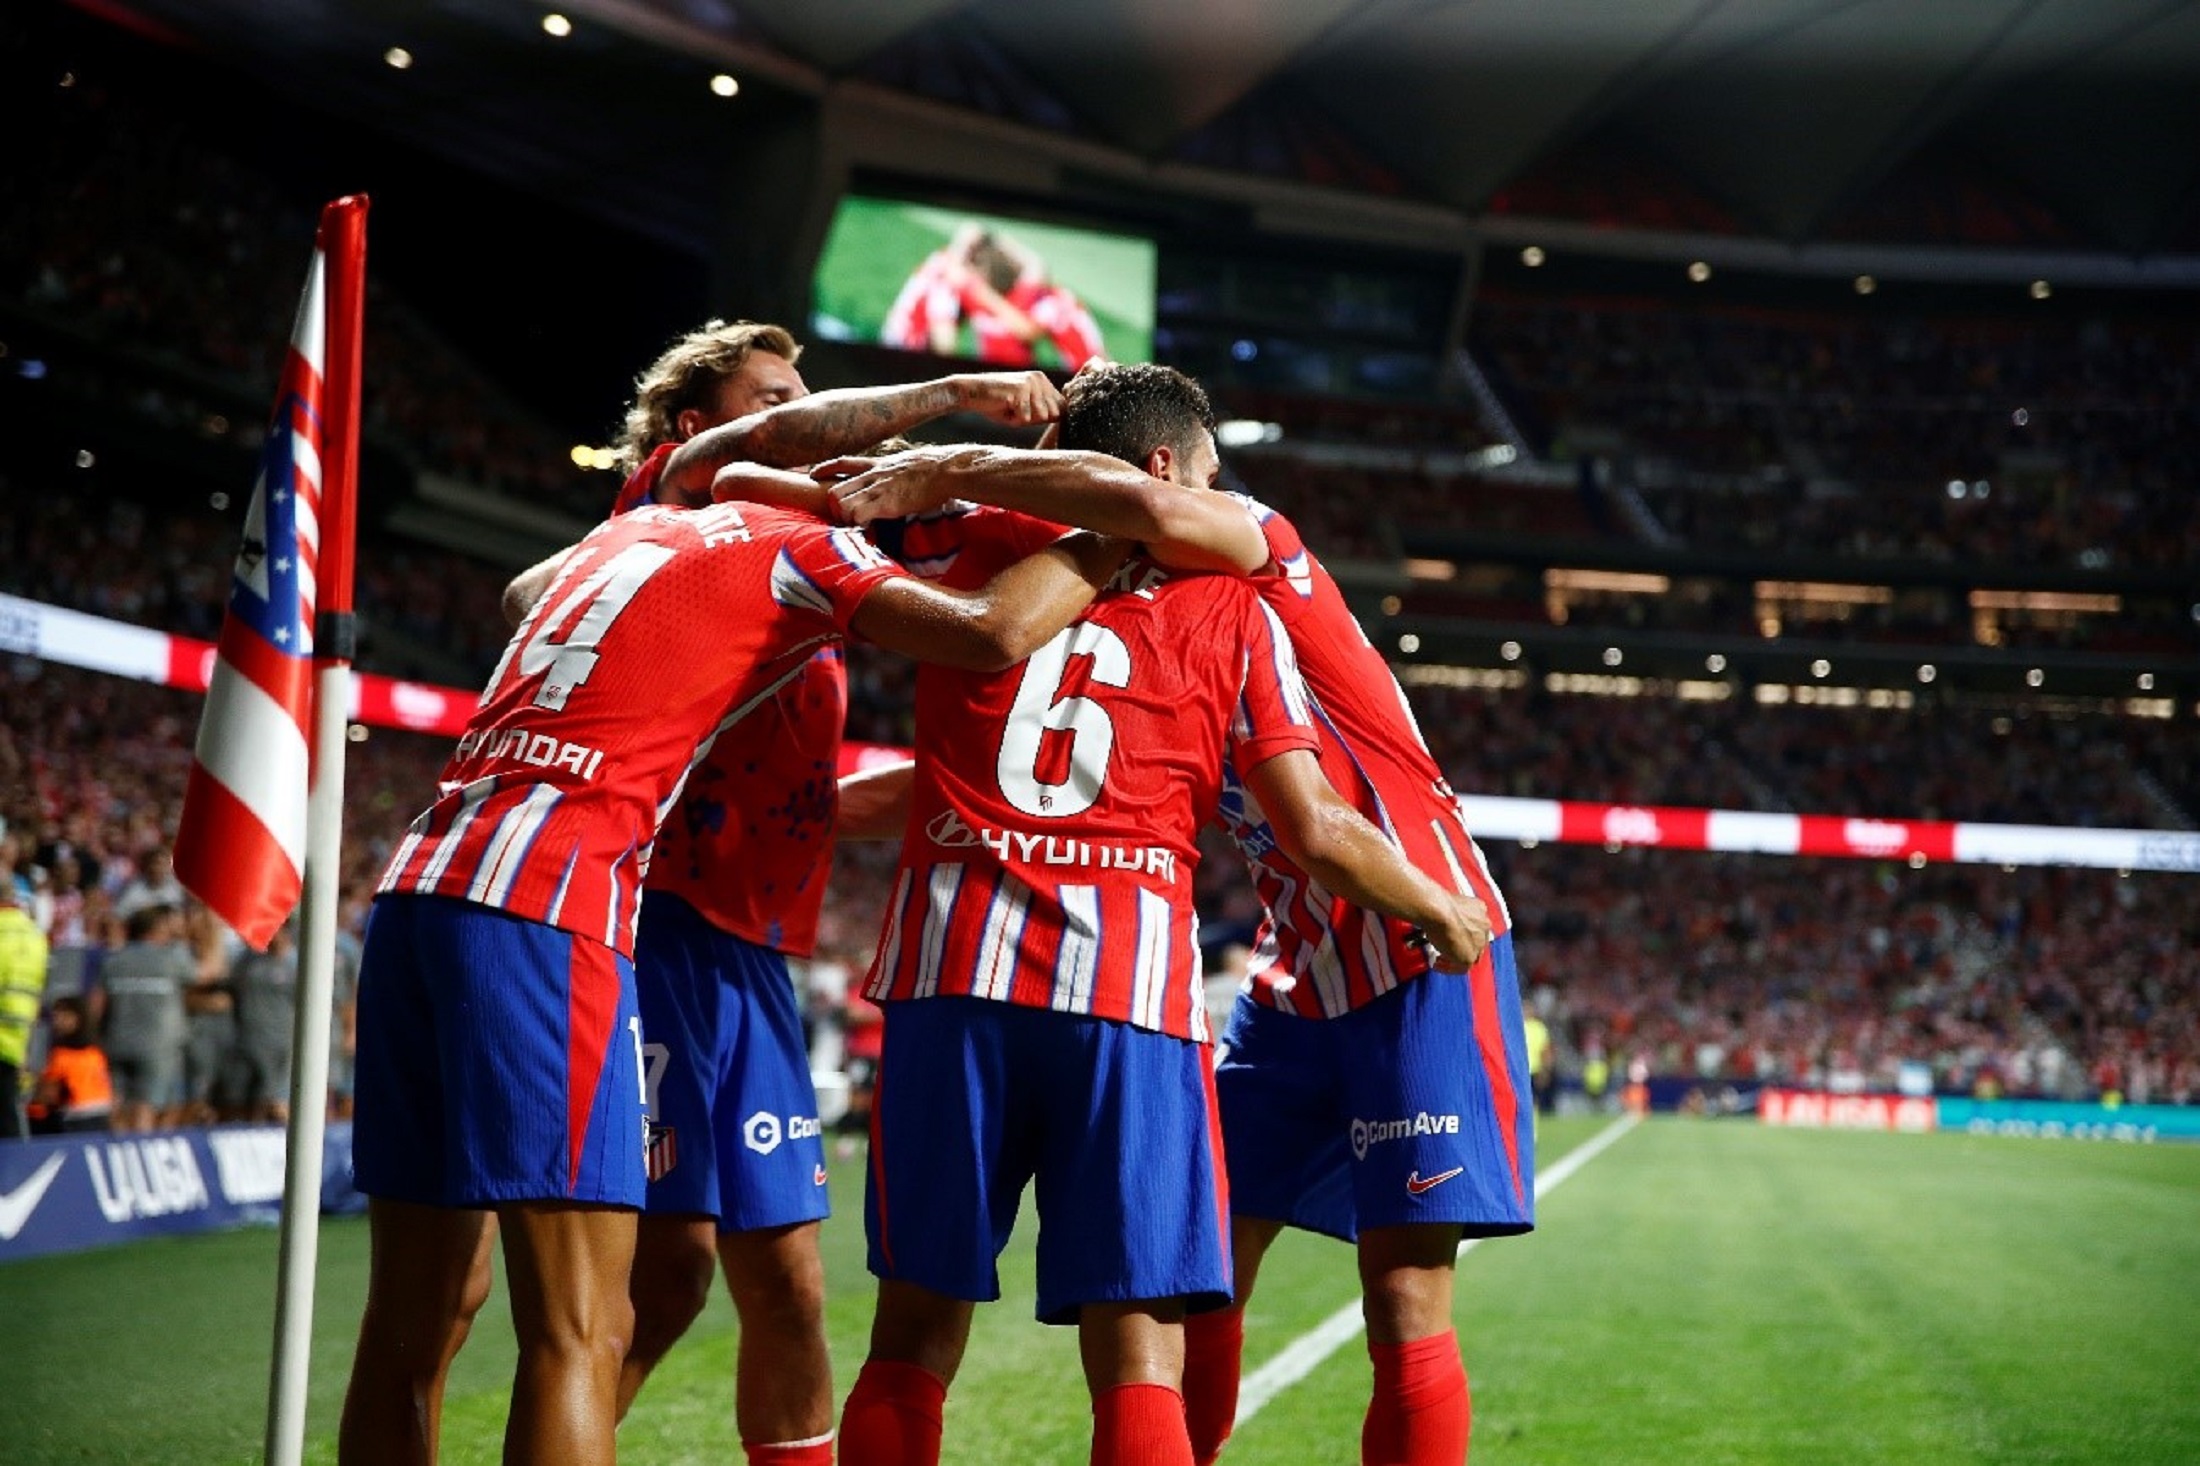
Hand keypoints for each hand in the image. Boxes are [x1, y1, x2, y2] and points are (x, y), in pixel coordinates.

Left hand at [822, 447, 967, 524]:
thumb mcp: (909, 464)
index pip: (843, 461)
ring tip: (858, 526)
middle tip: (845, 518)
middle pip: (835, 489)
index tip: (813, 474)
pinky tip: (868, 530)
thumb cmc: (936, 468)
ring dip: (846, 518)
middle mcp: (872, 476)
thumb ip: (898, 472)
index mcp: (878, 465)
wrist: (947, 469)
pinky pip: (858, 516)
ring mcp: (877, 490)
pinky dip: (858, 526)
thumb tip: (903, 479)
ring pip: (842, 503)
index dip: (825, 469)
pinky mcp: (886, 504)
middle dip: (835, 507)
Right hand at [953, 371, 1062, 426]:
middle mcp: (1040, 378)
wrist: (970, 393)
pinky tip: (1002, 407)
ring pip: (1042, 417)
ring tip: (1009, 408)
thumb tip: (1060, 416)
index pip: (1061, 409)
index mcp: (1043, 381)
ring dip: (1024, 420)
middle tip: (1015, 410)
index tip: (1024, 412)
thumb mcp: (1025, 409)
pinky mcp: (1022, 389)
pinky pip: (1026, 418)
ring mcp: (1032, 382)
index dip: (1044, 419)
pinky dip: (1013, 419)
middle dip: (1035, 420)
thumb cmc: (996, 404)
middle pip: (1054, 415)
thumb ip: (1043, 412)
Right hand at [1416, 893, 1492, 971]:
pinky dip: (1448, 968)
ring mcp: (1479, 943)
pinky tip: (1436, 963)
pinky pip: (1460, 968)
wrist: (1438, 910)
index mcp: (1481, 909)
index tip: (1450, 935)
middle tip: (1444, 948)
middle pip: (1476, 942)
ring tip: (1438, 958)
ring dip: (1454, 958)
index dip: (1464, 933)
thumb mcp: (1449, 903)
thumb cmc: (1438, 903)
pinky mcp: (1469, 957)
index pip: (1476, 926)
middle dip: (1461, 946)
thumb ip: (1452, 914)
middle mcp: (1484, 926)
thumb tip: (1440, 920)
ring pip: (1470, 956)